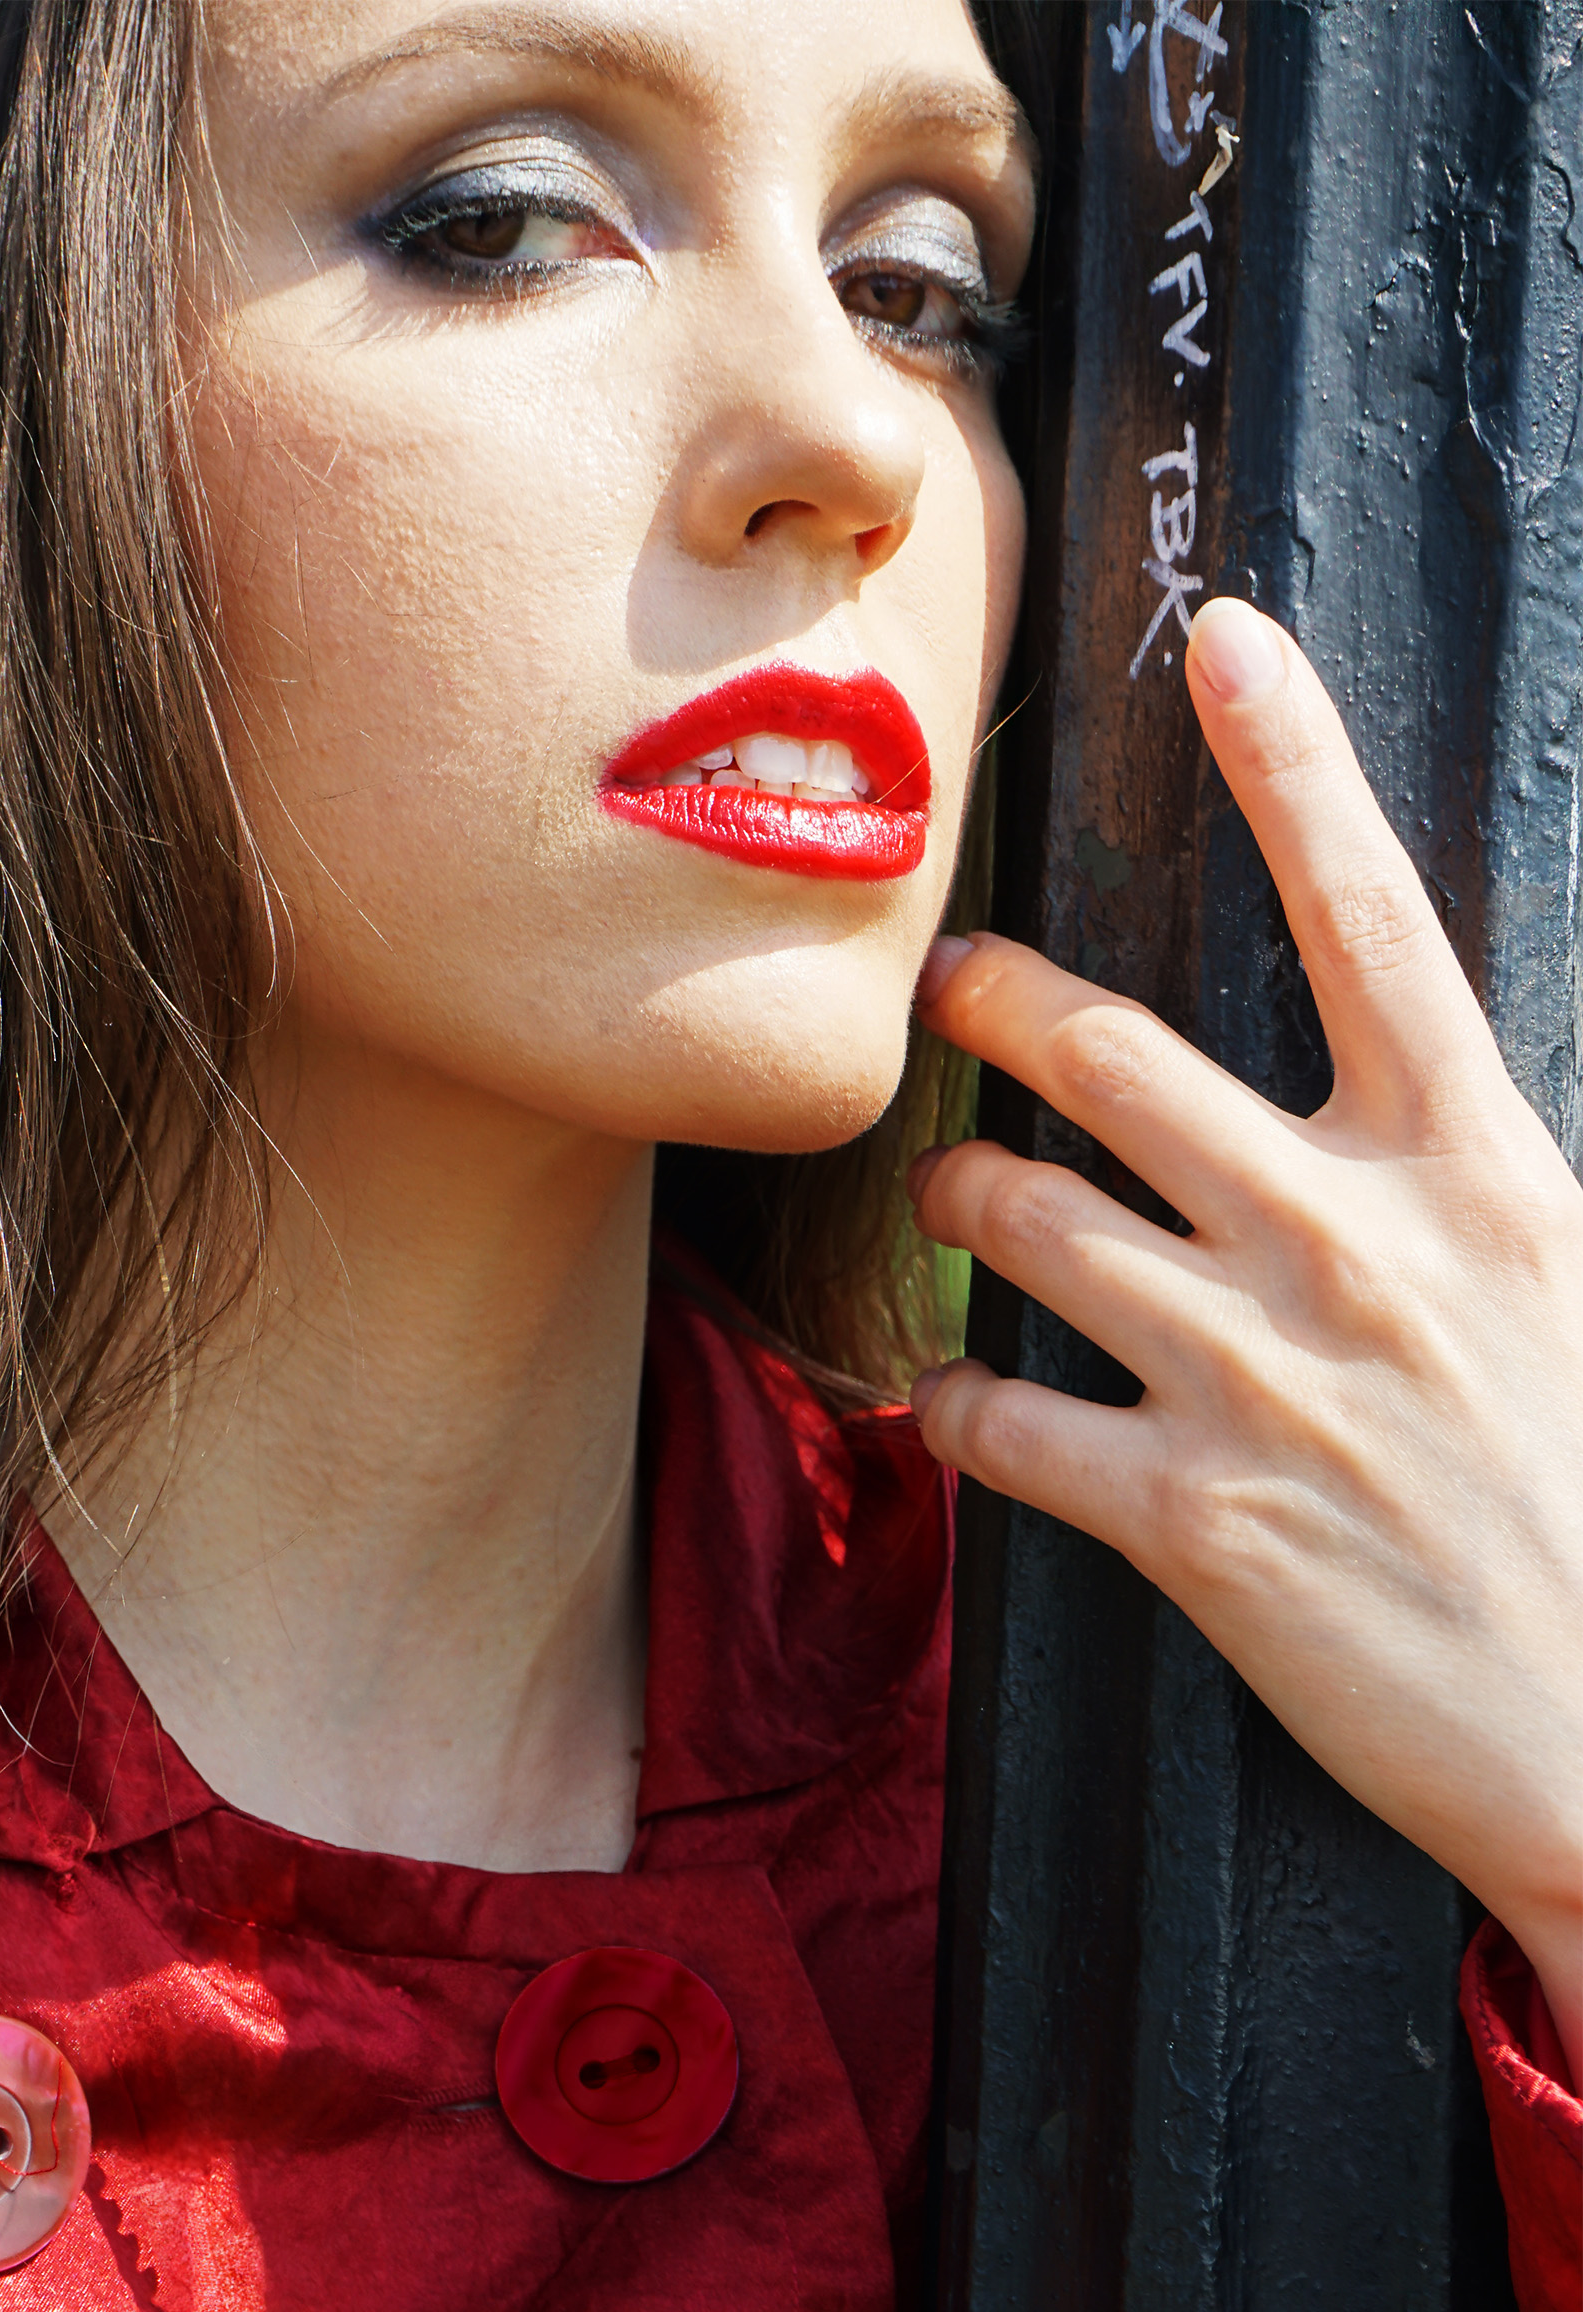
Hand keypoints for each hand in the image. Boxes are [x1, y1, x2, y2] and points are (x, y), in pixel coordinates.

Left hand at [908, 596, 1582, 2060]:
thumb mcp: (1569, 1295)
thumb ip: (1463, 1189)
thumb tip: (1379, 1130)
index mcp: (1480, 1166)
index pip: (1376, 914)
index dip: (1295, 764)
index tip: (1224, 641)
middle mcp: (1356, 1244)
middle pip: (1116, 1058)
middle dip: (1001, 1000)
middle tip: (950, 979)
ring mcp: (1262, 1381)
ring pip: (1027, 1224)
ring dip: (960, 1195)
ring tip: (948, 1191)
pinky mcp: (1192, 1522)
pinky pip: (1003, 1427)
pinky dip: (951, 1407)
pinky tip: (938, 1403)